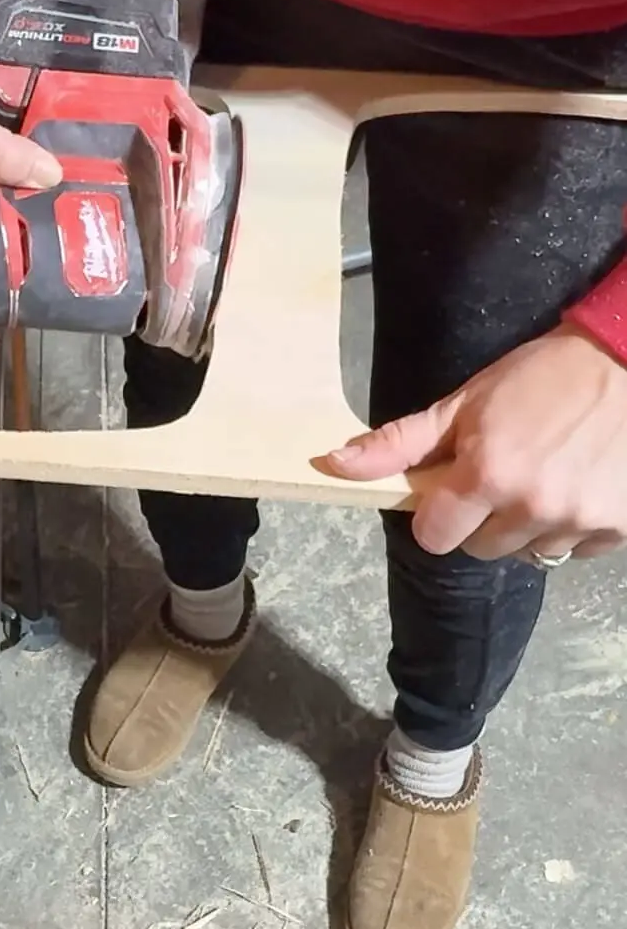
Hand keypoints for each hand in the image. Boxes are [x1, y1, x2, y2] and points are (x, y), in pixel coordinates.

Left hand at [325, 324, 626, 560]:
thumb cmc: (540, 375)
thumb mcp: (464, 401)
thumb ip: (400, 443)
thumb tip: (331, 463)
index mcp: (486, 476)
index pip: (434, 537)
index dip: (438, 514)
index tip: (453, 489)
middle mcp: (531, 506)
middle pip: (479, 549)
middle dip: (482, 519)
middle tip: (504, 473)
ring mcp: (576, 521)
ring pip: (528, 553)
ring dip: (527, 525)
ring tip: (545, 475)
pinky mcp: (617, 528)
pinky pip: (573, 551)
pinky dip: (569, 527)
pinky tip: (576, 485)